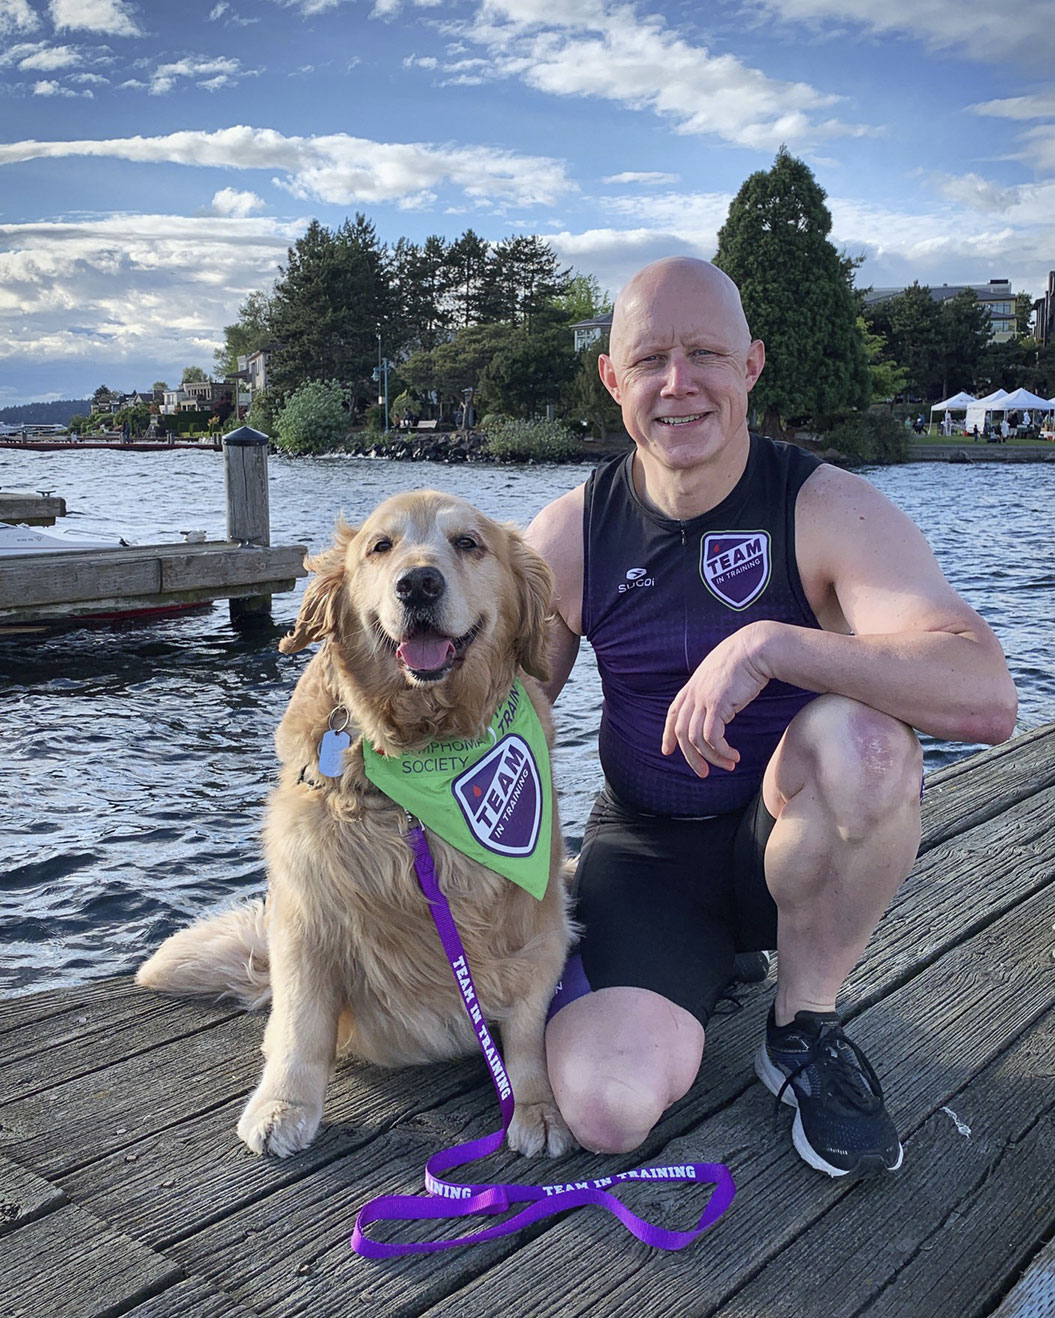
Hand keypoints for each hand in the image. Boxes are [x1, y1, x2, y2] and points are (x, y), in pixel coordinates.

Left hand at [661, 624, 772, 776]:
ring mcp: (703, 699)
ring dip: (712, 757)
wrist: (755, 649)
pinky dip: (721, 750)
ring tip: (728, 764)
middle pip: (682, 732)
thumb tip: (717, 707)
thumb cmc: (744, 661)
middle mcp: (693, 694)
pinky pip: (712, 736)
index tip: (667, 751)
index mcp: (691, 687)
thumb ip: (712, 691)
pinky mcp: (716, 704)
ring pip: (697, 739)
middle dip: (691, 757)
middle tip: (703, 772)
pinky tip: (734, 755)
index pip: (672, 714)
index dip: (668, 735)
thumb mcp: (720, 677)